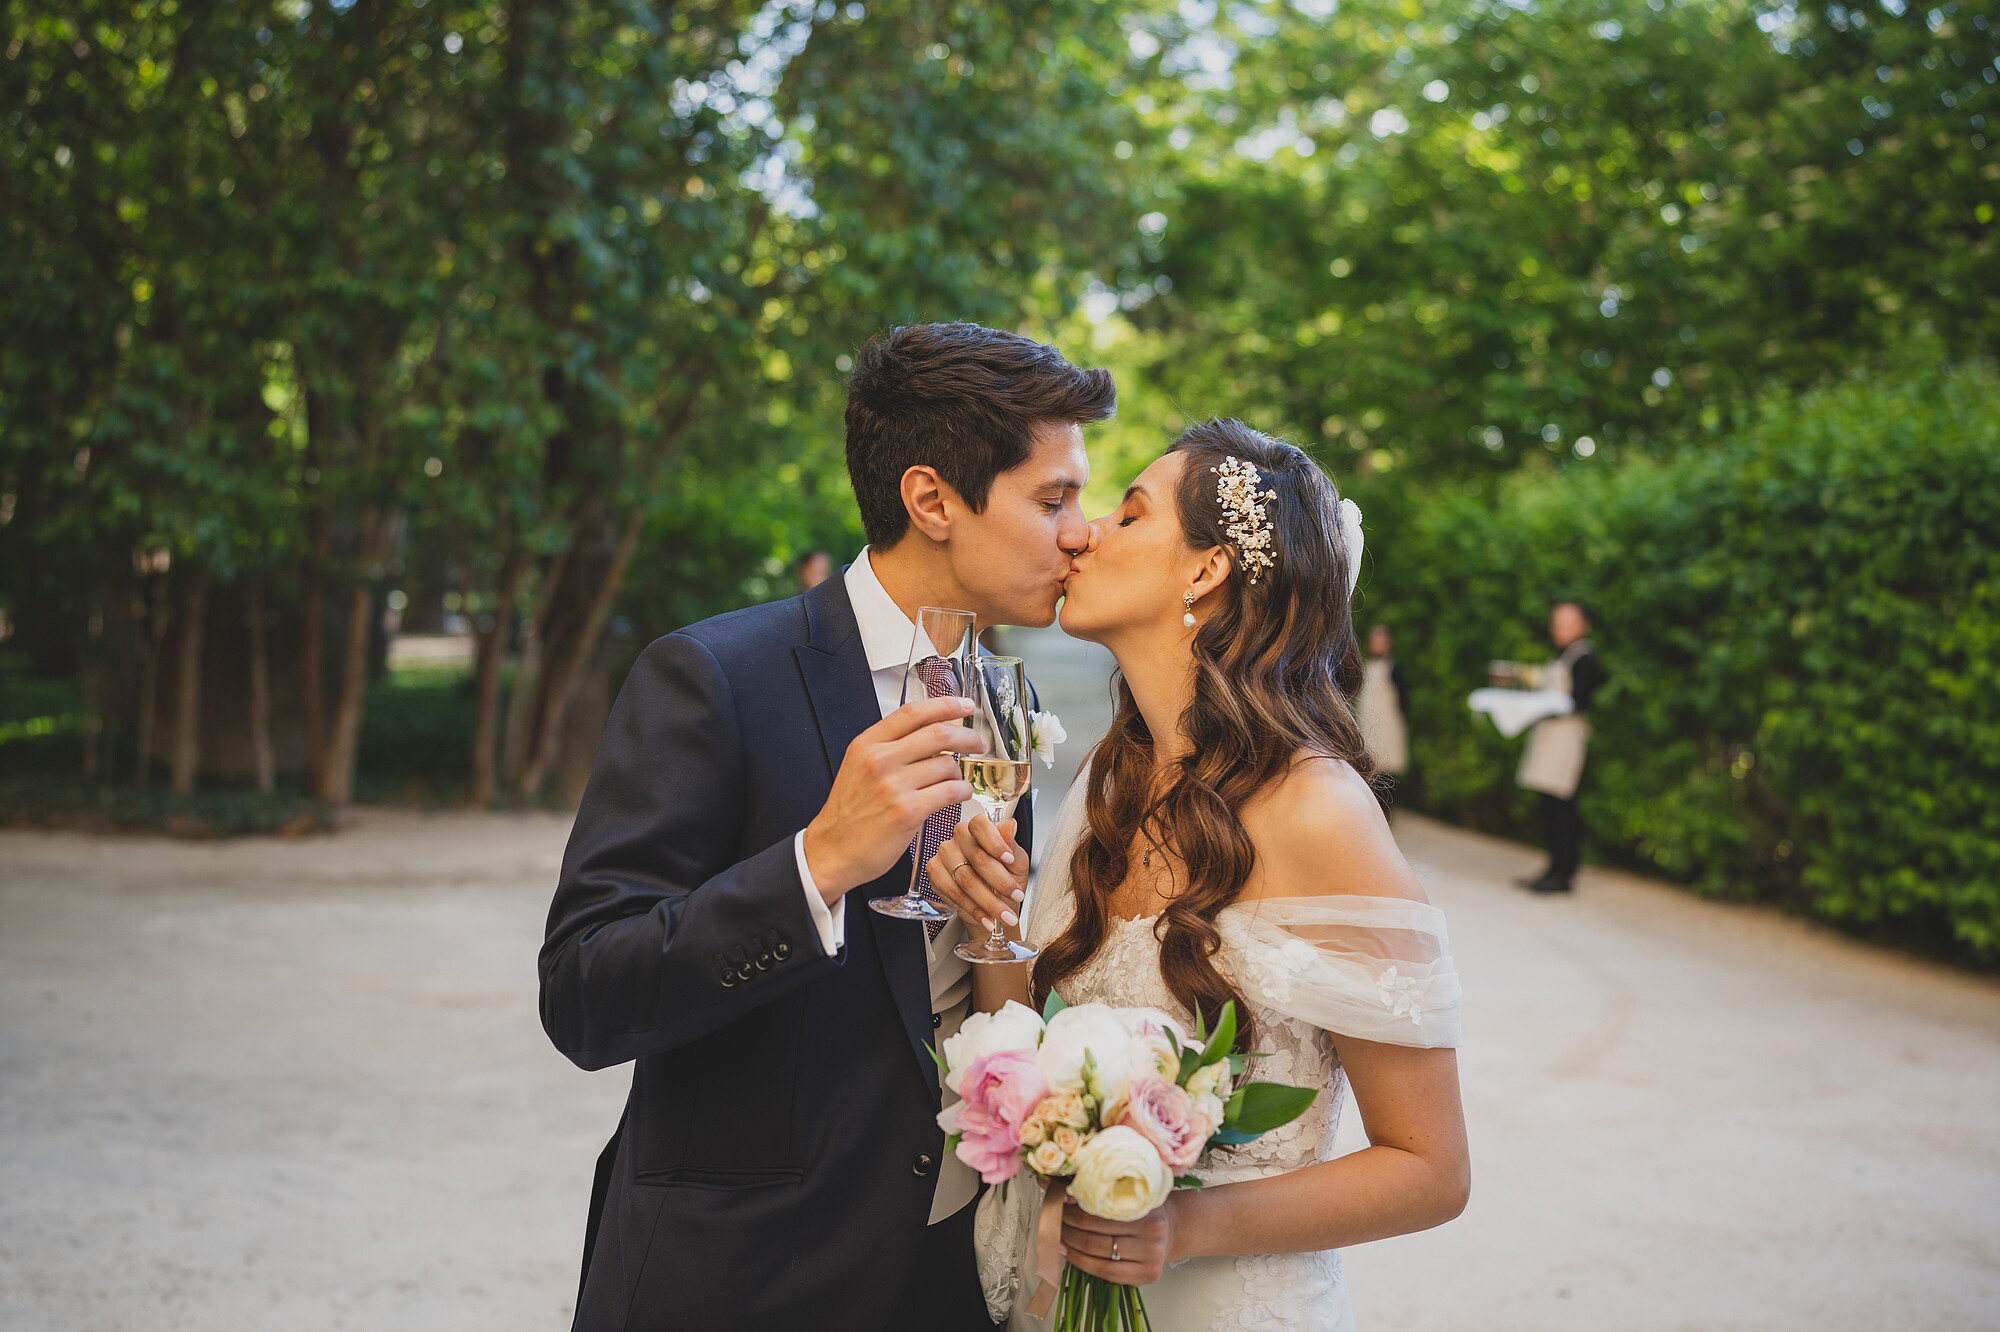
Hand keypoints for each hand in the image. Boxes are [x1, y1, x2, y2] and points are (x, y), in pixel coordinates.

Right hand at [801, 696, 982, 900]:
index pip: (913, 712)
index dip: (945, 705)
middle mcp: (879, 760)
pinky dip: (963, 791)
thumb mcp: (858, 768)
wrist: (832, 851)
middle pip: (938, 734)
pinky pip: (950, 791)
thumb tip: (931, 735)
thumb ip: (889, 748)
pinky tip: (961, 794)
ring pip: (947, 765)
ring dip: (961, 772)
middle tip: (978, 743)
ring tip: (959, 780)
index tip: (965, 706)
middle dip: (967, 737)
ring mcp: (893, 785)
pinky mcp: (907, 811)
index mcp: (867, 744)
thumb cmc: (848, 814)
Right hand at [926, 814, 1027, 933]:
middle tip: (1016, 896)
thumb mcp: (1017, 862)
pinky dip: (973, 909)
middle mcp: (960, 838)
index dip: (995, 843)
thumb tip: (1010, 825)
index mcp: (979, 829)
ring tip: (1004, 914)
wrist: (995, 902)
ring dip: (988, 901)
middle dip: (1000, 881)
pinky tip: (986, 917)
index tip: (1009, 860)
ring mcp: (944, 854)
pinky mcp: (934, 872)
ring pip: (965, 878)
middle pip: (976, 857)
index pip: (980, 824)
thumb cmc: (1006, 877)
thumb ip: (1012, 845)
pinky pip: (952, 892)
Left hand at [1059, 1196, 1179, 1286]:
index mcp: (1146, 1207)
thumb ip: (1093, 1188)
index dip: (1072, 1206)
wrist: (1170, 1230)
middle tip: (1055, 1217)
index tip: (1058, 1200)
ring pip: (1096, 1253)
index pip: (1098, 1208)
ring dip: (1070, 1244)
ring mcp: (1150, 1258)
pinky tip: (1072, 1252)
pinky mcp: (1144, 1276)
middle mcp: (1152, 1234)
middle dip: (1067, 1225)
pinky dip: (1081, 1262)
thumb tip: (1049, 1181)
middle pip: (1093, 1233)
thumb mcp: (1125, 1192)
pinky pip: (1103, 1271)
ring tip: (1060, 1234)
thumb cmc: (1143, 1210)